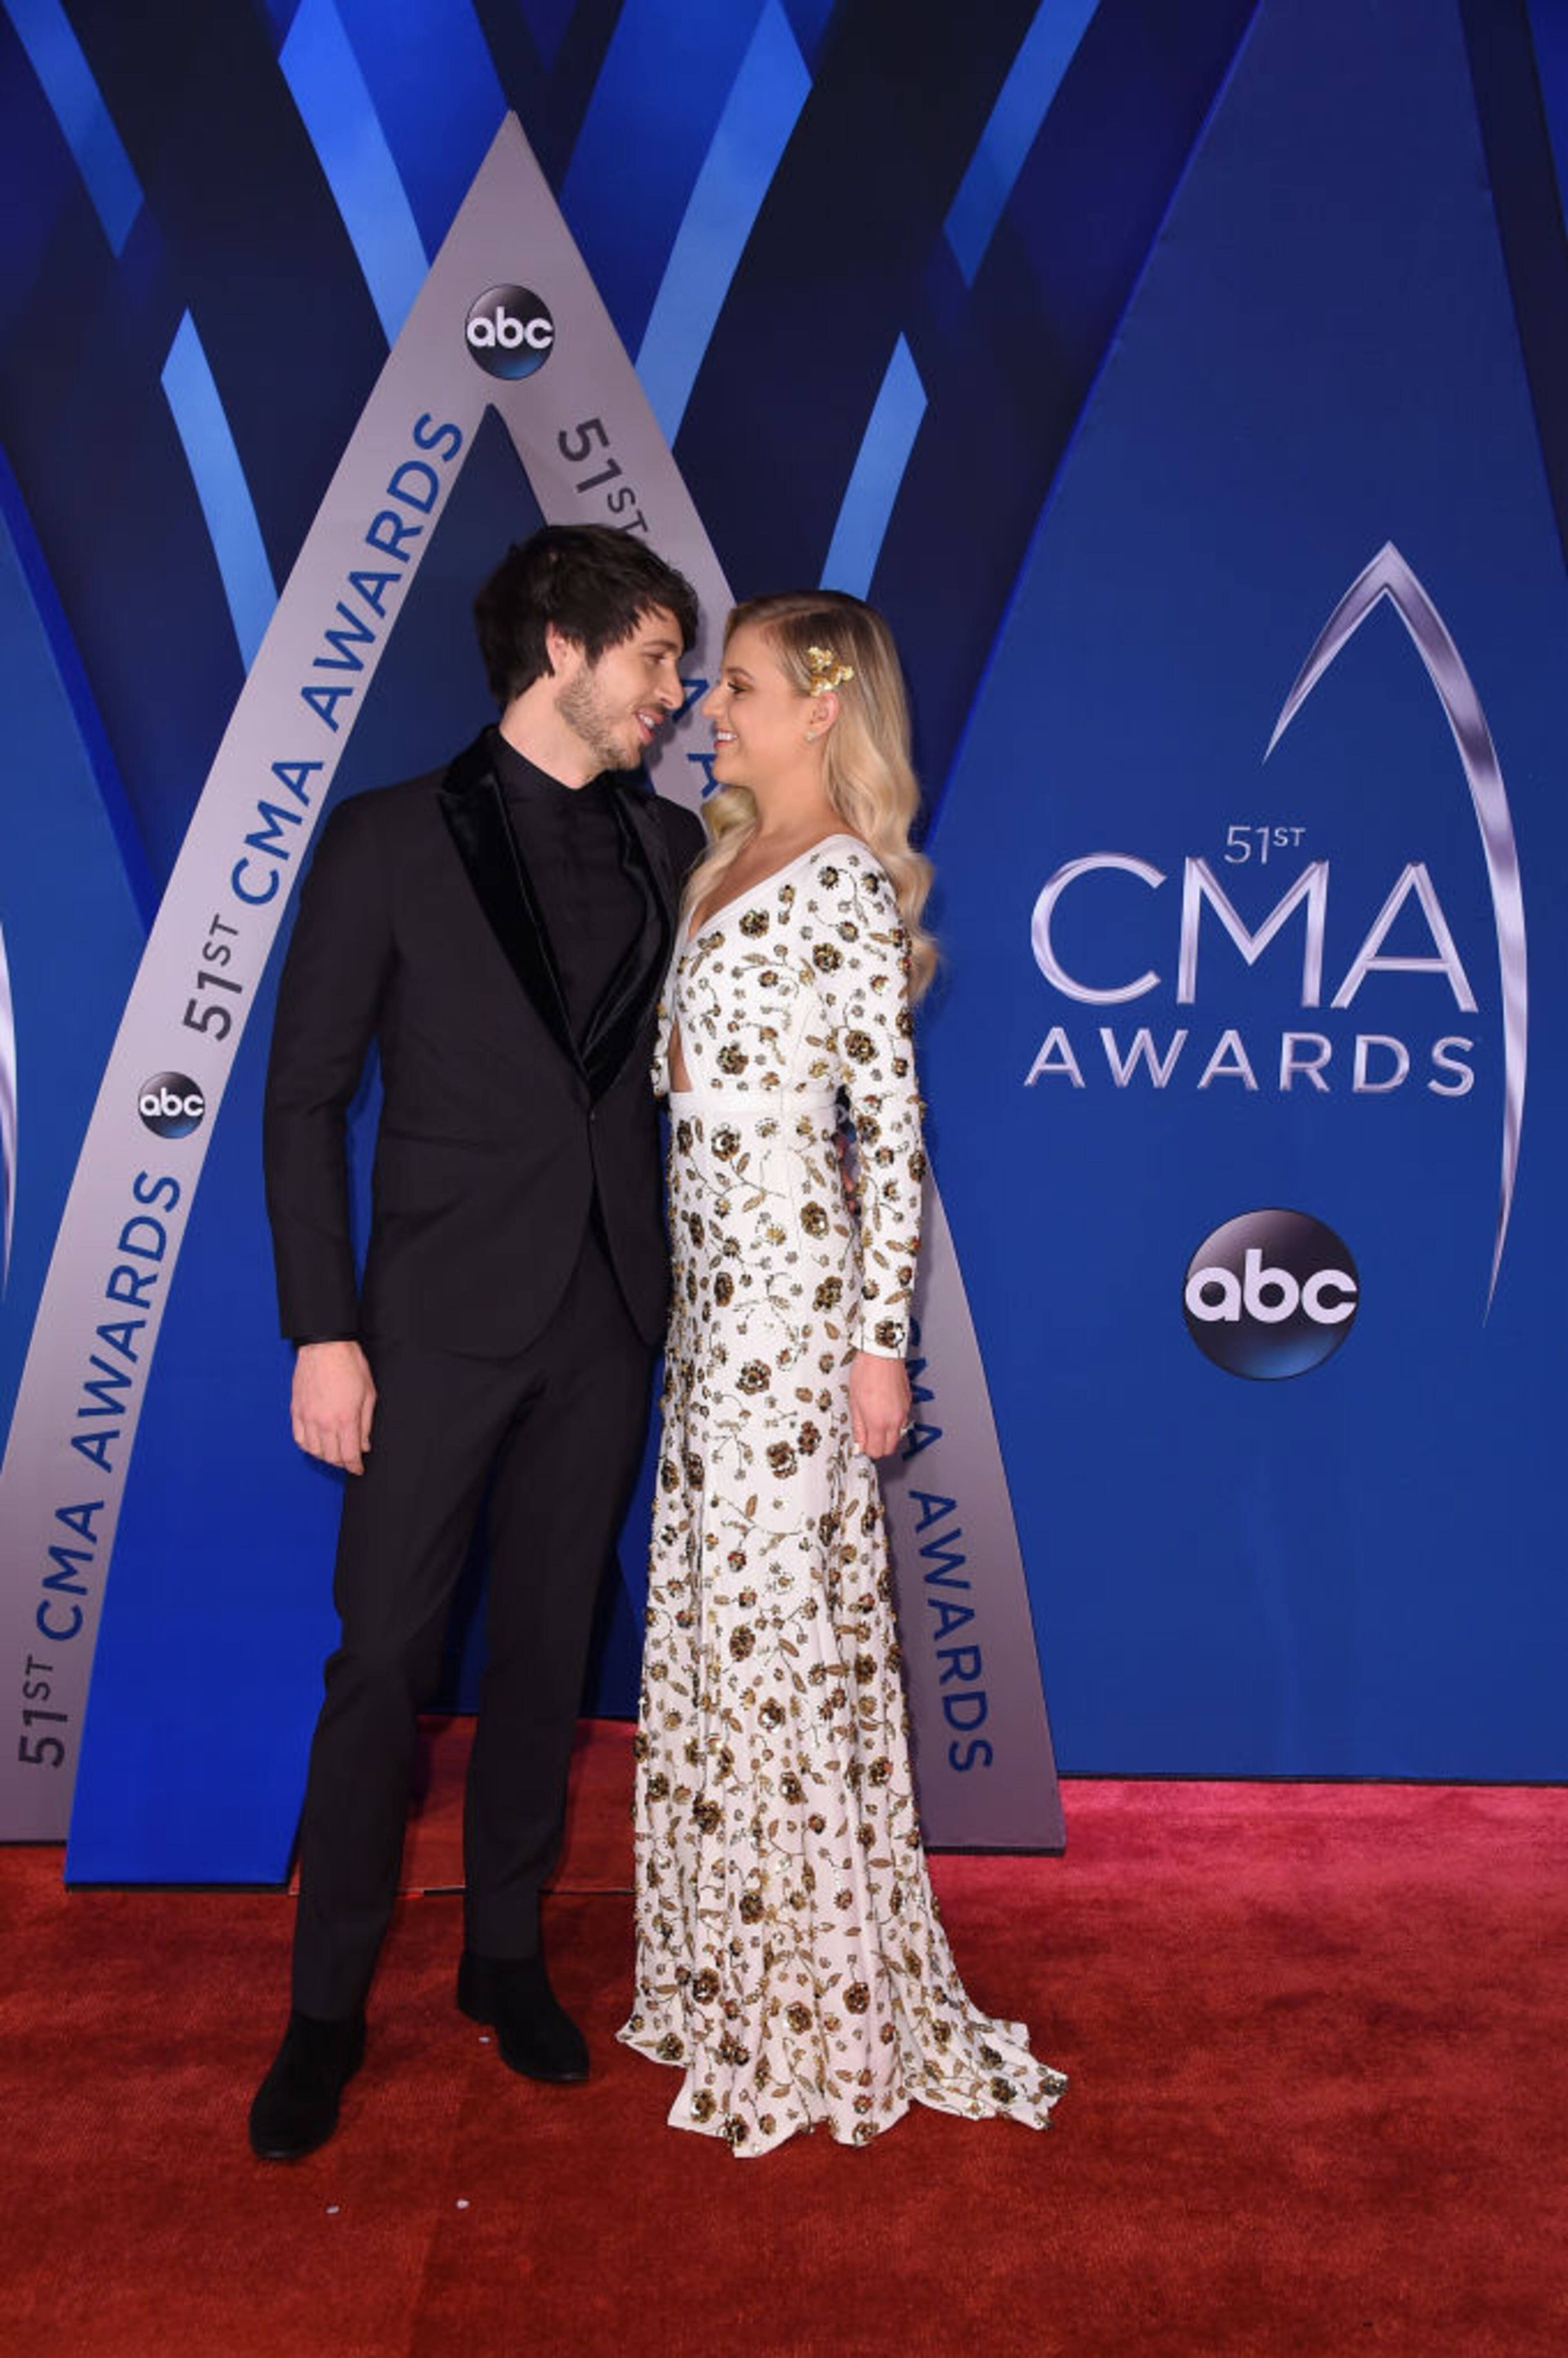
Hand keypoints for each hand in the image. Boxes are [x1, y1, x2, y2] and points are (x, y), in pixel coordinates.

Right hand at [291, 1341, 375, 1473]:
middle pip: (331, 1456)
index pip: (349, 1454)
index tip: (358, 1469)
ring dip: (325, 1456)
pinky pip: (299, 1438)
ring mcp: (308, 1417)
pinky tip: (316, 1445)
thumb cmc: (350, 1365)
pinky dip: (308, 1446)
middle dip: (342, 1463)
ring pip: (314, 1451)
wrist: (325, 1346)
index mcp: (346, 1418)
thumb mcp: (368, 1394)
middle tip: (348, 1460)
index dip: (355, 1467)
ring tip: (333, 1453)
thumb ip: (365, 1424)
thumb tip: (364, 1445)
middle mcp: (325, 1422)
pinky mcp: (296, 1410)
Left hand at [849, 1350, 909, 1458]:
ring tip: (874, 1420)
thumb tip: (859, 1442)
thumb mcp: (854, 1402)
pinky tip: (883, 1409)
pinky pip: (901, 1420)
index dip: (867, 1450)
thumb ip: (858, 1426)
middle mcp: (894, 1420)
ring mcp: (903, 1412)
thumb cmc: (866, 1372)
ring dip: (886, 1434)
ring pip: (897, 1435)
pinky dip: (892, 1421)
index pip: (876, 1451)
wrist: (882, 1353)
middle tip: (867, 1436)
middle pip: (890, 1448)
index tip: (861, 1445)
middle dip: (879, 1446)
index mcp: (879, 1422)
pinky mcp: (908, 1403)